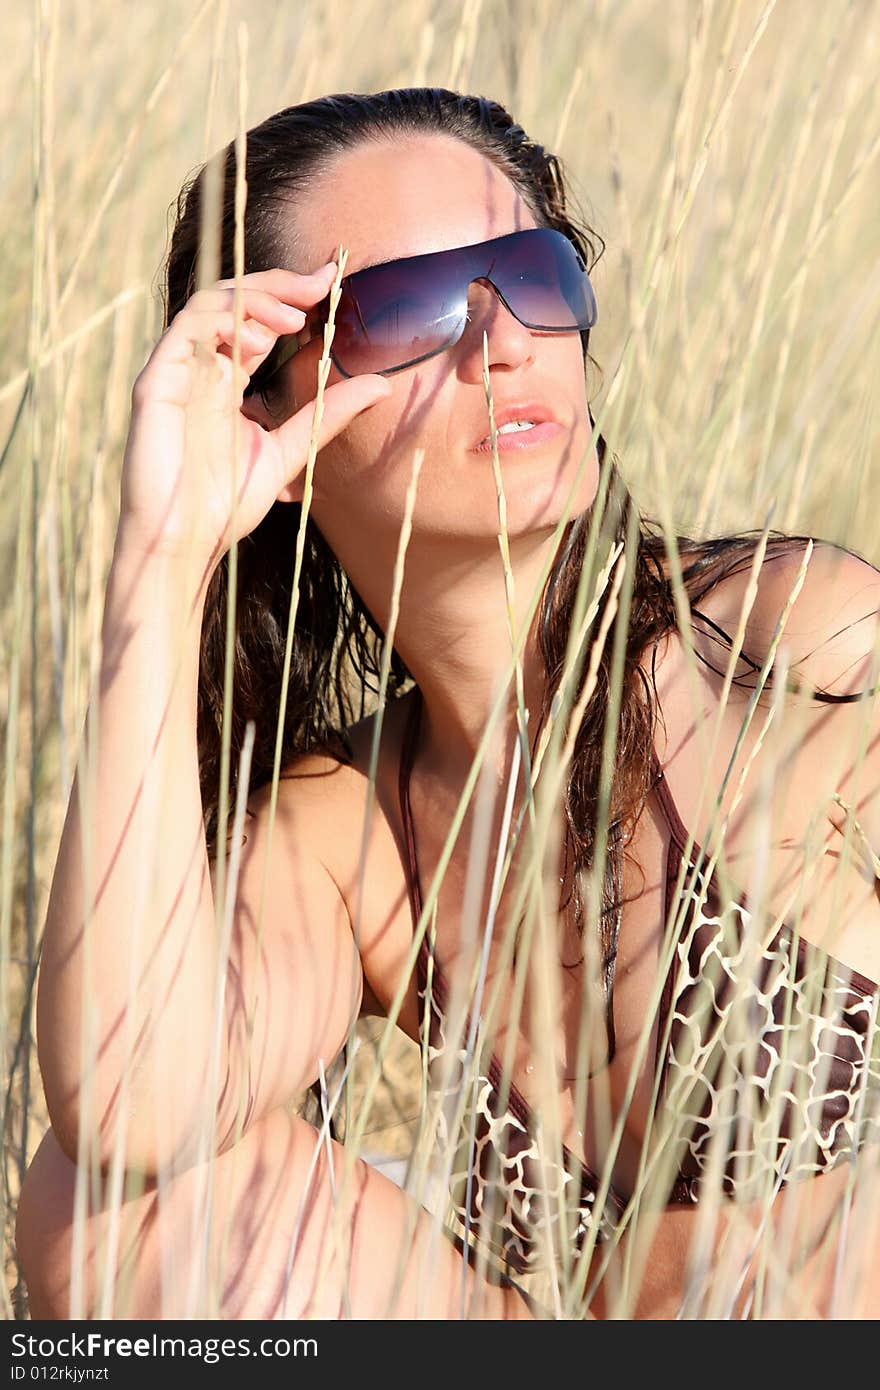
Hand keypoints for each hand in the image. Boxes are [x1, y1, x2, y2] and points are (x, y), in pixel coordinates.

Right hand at [117, 263, 390, 563]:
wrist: (183, 543)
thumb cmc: (225, 505)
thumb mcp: (291, 451)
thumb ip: (329, 416)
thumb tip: (382, 384)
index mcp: (227, 379)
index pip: (258, 319)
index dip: (292, 294)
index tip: (334, 279)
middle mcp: (201, 368)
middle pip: (234, 300)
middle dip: (278, 285)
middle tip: (320, 284)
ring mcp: (176, 372)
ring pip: (209, 305)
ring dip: (254, 300)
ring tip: (294, 318)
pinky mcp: (155, 383)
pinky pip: (184, 332)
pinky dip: (222, 325)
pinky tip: (256, 342)